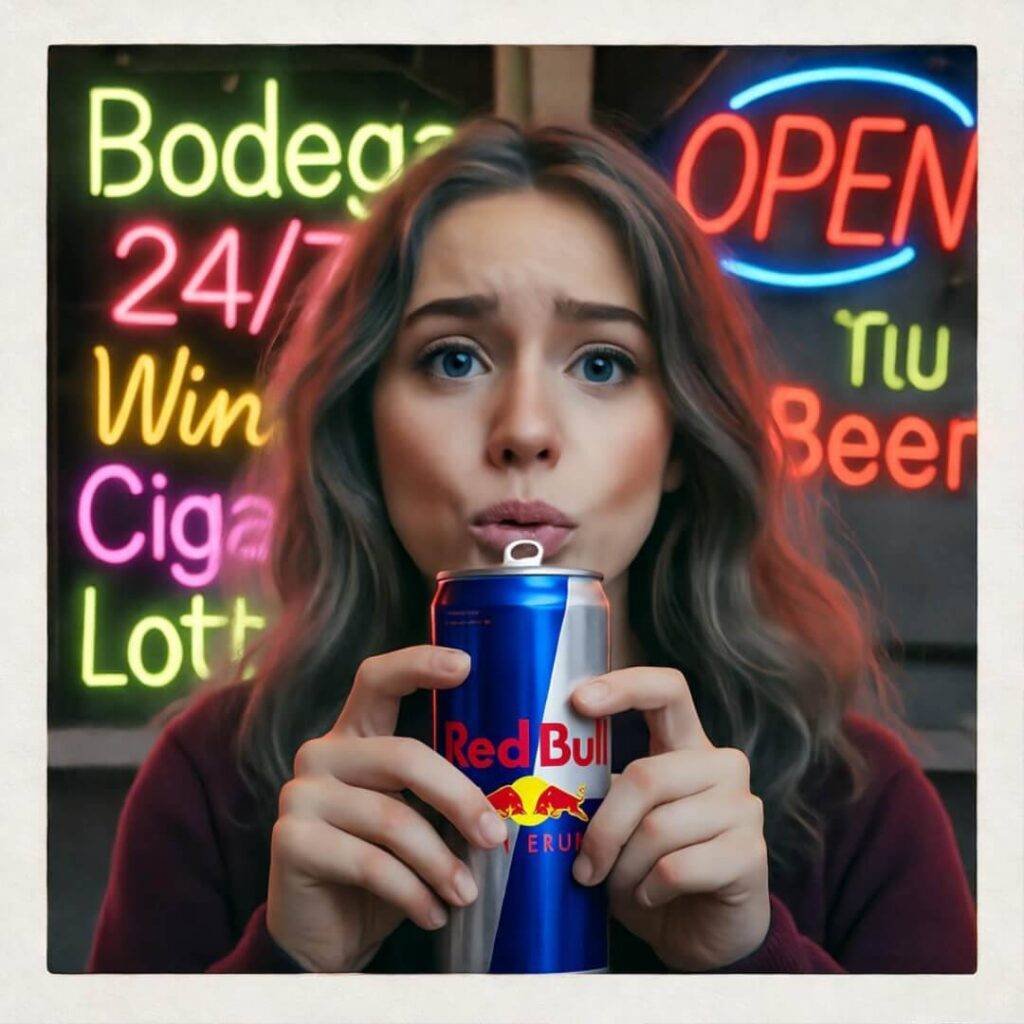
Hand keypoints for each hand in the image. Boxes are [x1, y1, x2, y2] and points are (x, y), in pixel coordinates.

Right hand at [265, 645, 507, 971]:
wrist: (326, 936)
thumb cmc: (383, 867)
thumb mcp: (418, 820)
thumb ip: (444, 794)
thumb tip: (515, 797)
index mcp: (355, 735)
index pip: (378, 680)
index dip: (418, 664)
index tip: (466, 665)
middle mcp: (323, 753)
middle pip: (404, 756)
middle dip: (459, 797)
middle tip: (494, 836)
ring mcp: (301, 792)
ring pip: (392, 818)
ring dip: (440, 863)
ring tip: (466, 894)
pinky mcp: (289, 839)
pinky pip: (369, 862)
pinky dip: (412, 892)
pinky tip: (433, 913)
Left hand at [569, 668, 768, 970]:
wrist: (701, 934)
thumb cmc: (650, 870)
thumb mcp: (619, 825)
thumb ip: (598, 796)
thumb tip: (542, 787)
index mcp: (685, 745)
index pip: (666, 690)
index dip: (624, 686)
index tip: (578, 701)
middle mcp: (721, 765)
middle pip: (646, 776)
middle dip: (604, 830)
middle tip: (584, 868)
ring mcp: (743, 806)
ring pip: (658, 828)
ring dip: (625, 869)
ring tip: (624, 888)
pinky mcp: (752, 854)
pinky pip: (677, 868)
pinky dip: (649, 890)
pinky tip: (652, 897)